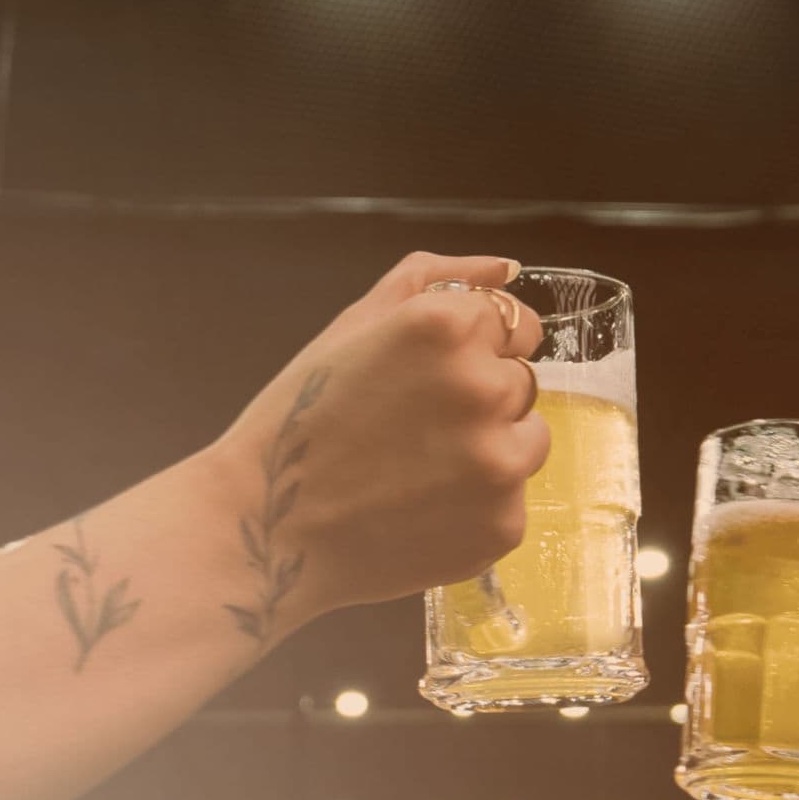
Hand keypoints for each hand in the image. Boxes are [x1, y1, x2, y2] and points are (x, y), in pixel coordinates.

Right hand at [211, 252, 549, 624]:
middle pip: (523, 384)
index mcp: (447, 326)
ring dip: (490, 452)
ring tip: (419, 473)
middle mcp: (483, 388)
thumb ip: (437, 278)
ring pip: (528, 442)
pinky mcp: (503, 524)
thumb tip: (507, 269)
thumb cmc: (303, 421)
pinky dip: (478, 508)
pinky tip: (422, 513)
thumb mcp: (354, 325)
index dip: (482, 350)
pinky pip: (512, 502)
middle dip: (481, 402)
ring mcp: (500, 462)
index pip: (520, 325)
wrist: (270, 530)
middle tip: (413, 431)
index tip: (439, 378)